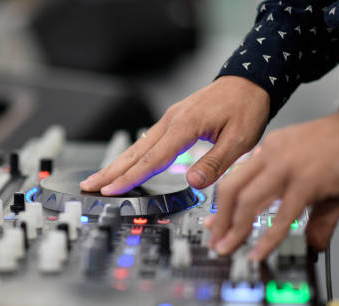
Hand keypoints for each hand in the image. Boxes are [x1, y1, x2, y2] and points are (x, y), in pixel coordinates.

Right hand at [79, 76, 270, 194]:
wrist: (249, 81)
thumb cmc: (246, 108)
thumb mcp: (240, 139)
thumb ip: (215, 162)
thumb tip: (192, 182)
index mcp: (185, 126)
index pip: (152, 159)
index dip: (130, 177)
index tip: (111, 190)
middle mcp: (171, 121)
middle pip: (135, 152)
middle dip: (110, 171)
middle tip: (88, 186)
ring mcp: (170, 120)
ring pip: (137, 146)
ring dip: (116, 164)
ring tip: (97, 179)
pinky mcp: (173, 121)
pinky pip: (146, 142)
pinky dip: (131, 156)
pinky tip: (123, 165)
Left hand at [206, 113, 338, 259]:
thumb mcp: (319, 179)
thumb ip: (313, 215)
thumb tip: (314, 242)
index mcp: (270, 151)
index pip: (234, 178)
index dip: (220, 205)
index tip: (212, 224)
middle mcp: (272, 156)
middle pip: (231, 189)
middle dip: (219, 220)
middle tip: (216, 241)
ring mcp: (288, 168)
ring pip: (247, 201)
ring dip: (234, 230)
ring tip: (228, 249)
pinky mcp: (308, 181)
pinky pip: (281, 215)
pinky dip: (267, 238)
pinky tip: (259, 252)